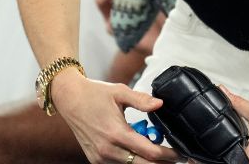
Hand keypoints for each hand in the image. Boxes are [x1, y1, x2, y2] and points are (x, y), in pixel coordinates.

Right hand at [49, 69, 179, 162]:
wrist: (69, 99)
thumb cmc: (94, 94)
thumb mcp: (120, 91)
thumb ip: (141, 100)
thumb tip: (160, 104)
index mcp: (116, 133)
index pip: (149, 152)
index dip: (168, 155)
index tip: (179, 153)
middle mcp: (107, 150)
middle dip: (161, 163)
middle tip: (175, 157)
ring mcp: (100, 157)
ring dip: (146, 161)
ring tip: (158, 151)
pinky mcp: (95, 159)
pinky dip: (132, 160)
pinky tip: (140, 150)